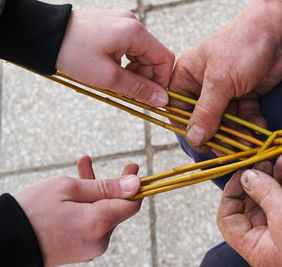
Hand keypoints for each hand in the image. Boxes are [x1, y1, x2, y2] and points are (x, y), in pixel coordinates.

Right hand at [14, 156, 141, 265]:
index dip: (134, 185)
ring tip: (82, 167)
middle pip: (114, 207)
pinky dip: (87, 206)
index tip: (131, 167)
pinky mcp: (80, 250)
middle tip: (99, 164)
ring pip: (102, 213)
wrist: (5, 241)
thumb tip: (135, 184)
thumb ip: (106, 186)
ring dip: (94, 192)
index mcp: (99, 223)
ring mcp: (89, 248)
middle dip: (107, 183)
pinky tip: (76, 191)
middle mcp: (99, 240)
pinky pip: (91, 223)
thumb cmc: (31, 212)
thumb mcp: (69, 188)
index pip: (132, 204)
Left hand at [56, 10, 174, 106]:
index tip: (154, 97)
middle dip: (145, 79)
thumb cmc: (72, 51)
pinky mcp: (114, 28)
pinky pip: (129, 49)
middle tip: (130, 93)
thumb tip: (161, 99)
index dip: (162, 81)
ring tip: (117, 84)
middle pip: (153, 57)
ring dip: (134, 73)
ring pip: (141, 55)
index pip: (164, 59)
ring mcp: (123, 24)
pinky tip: (113, 73)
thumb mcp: (108, 77)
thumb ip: (139, 89)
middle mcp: (132, 24)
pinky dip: (125, 64)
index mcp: (135, 32)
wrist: (45, 36)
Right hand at [170, 0, 281, 146]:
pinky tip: (260, 127)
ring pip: (225, 122)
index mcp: (188, 76)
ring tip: (248, 142)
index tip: (201, 143)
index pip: (179, 109)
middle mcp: (204, 86)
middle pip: (204, 119)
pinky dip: (251, 124)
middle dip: (216, 135)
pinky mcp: (244, 95)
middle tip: (228, 150)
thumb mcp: (220, 80)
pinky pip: (243, 117)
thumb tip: (193, 137)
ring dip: (237, 133)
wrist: (279, 32)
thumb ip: (206, 111)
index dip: (187, 128)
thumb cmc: (243, 45)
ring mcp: (225, 92)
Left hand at [217, 155, 281, 266]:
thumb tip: (246, 176)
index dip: (231, 195)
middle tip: (266, 160)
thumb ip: (263, 193)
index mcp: (256, 245)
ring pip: (276, 196)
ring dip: (281, 176)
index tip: (241, 174)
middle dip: (260, 179)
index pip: (229, 219)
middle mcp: (269, 237)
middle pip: (254, 202)